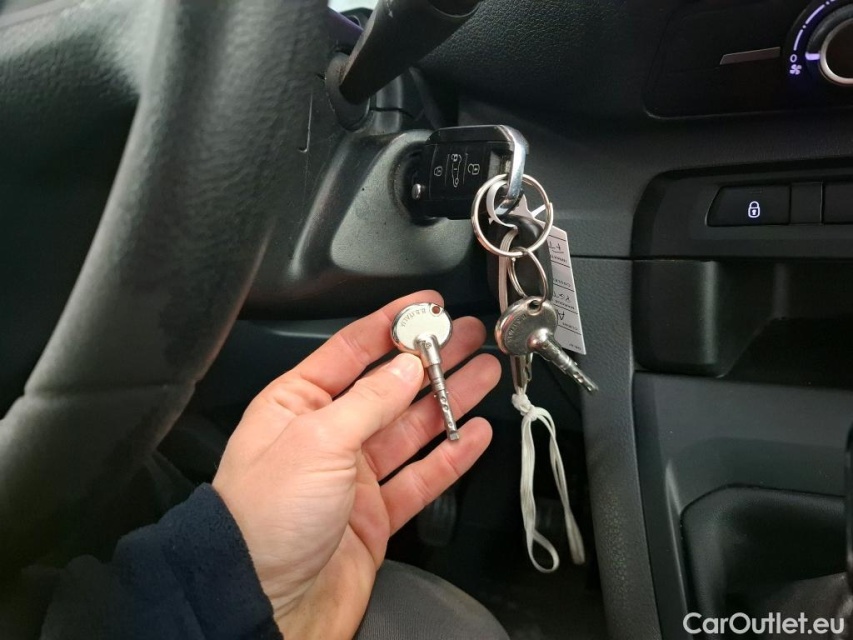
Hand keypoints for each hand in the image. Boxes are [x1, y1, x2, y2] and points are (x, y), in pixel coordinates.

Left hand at [212, 291, 500, 638]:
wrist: (262, 604)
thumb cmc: (260, 522)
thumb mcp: (317, 441)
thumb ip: (369, 400)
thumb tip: (407, 366)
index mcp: (297, 406)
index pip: (350, 350)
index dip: (390, 324)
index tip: (423, 305)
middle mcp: (326, 436)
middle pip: (390, 387)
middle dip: (431, 360)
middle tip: (466, 336)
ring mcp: (353, 477)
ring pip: (412, 428)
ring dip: (450, 400)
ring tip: (484, 373)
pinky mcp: (376, 514)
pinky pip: (422, 476)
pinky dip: (451, 456)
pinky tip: (475, 435)